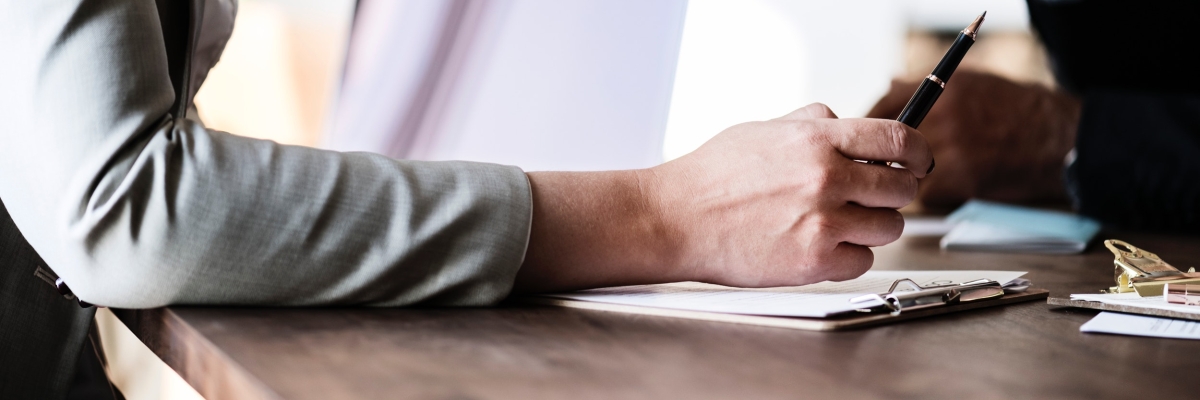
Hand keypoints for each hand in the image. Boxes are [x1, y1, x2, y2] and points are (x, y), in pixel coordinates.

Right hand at [515, 103, 931, 292]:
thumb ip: (811, 123)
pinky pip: (862, 261)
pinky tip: (821, 246)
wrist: (675, 219)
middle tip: (873, 198)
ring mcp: (822, 221)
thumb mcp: (762, 129)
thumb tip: (845, 122)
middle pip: (902, 188)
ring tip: (838, 224)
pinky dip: (848, 257)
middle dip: (893, 193)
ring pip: (888, 228)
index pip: (898, 140)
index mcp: (817, 139)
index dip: (918, 153)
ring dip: (870, 226)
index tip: (919, 162)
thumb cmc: (711, 177)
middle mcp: (825, 177)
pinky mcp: (813, 262)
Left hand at [865, 70, 1080, 209]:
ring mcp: (953, 149)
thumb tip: (889, 88)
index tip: (864, 144)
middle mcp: (944, 118)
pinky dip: (937, 195)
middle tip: (887, 170)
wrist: (1056, 140)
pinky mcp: (963, 179)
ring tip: (934, 173)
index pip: (882, 108)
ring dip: (910, 180)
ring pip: (905, 174)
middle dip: (883, 162)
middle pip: (888, 147)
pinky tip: (957, 184)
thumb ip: (928, 90)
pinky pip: (928, 195)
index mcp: (942, 92)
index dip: (867, 130)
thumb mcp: (971, 84)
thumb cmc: (1015, 110)